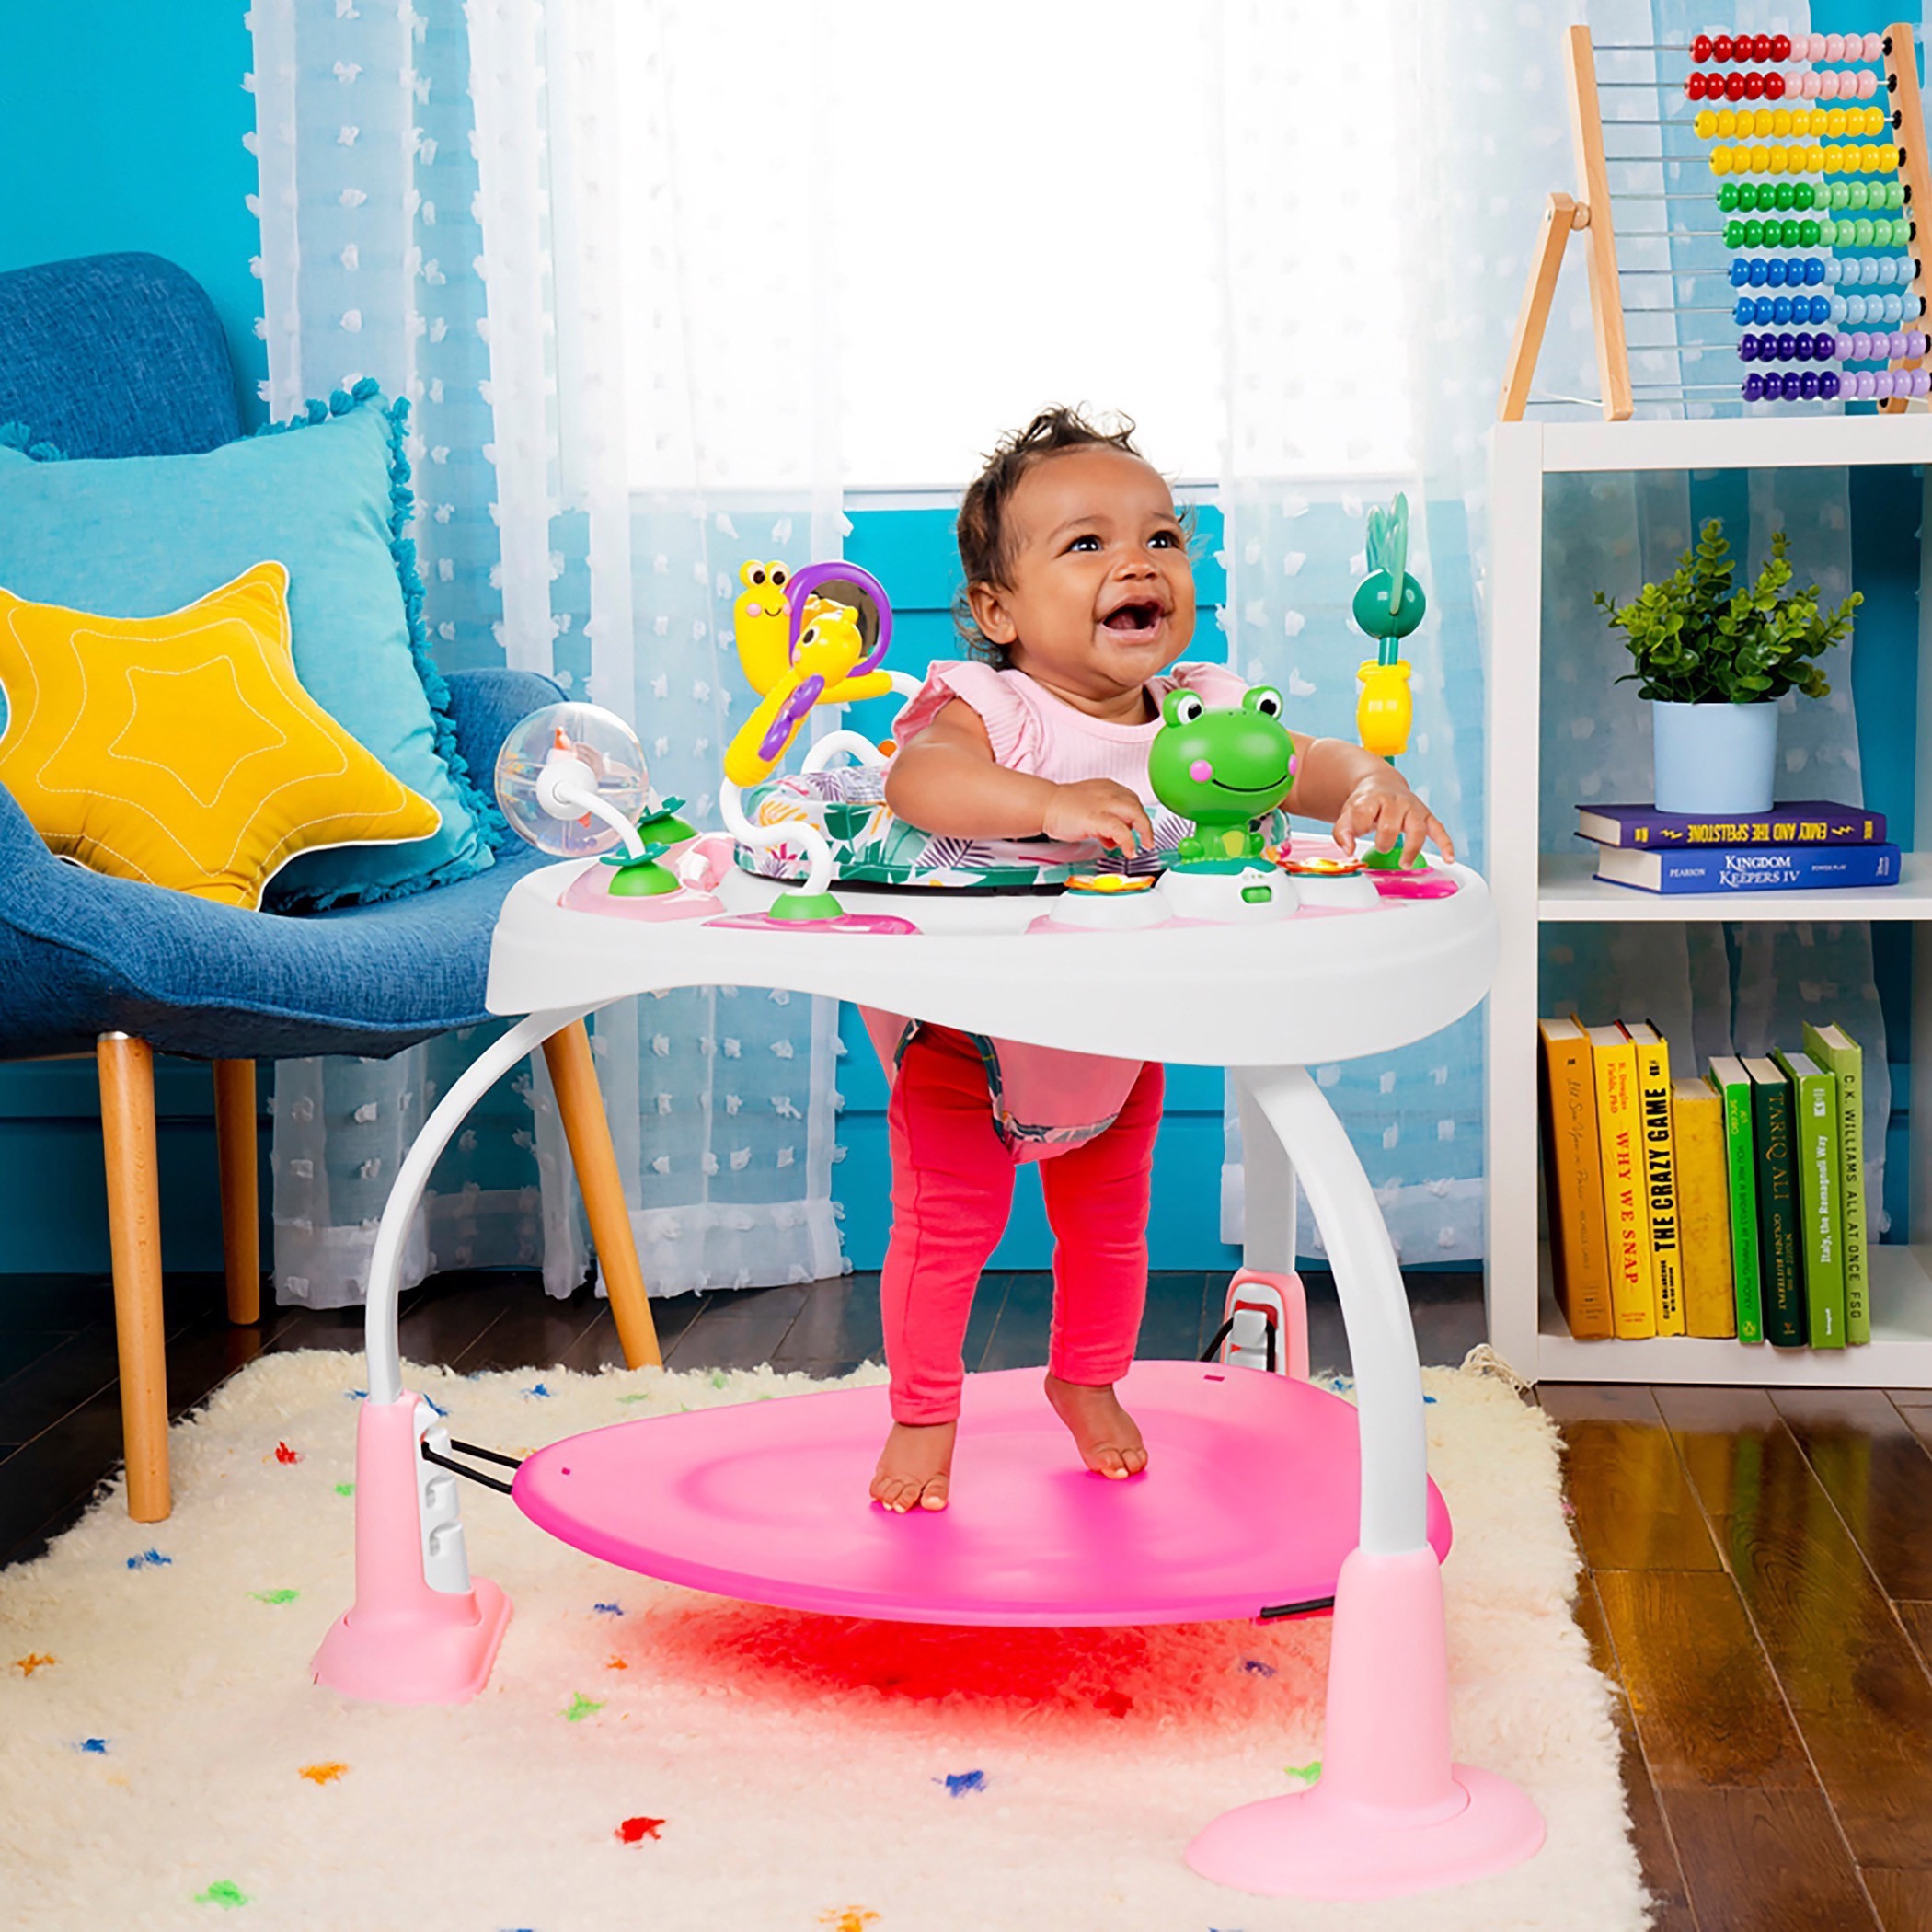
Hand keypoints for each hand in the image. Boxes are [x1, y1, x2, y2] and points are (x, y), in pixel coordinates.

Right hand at [1040, 779, 1154, 853]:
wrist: (1044, 805)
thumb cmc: (1061, 808)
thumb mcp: (1089, 811)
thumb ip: (1105, 822)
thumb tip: (1114, 839)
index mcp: (1108, 788)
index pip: (1132, 800)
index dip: (1137, 816)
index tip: (1138, 829)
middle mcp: (1109, 793)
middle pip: (1137, 806)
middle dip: (1144, 825)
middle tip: (1146, 840)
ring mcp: (1104, 804)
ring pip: (1135, 813)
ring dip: (1144, 831)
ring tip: (1143, 846)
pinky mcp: (1097, 818)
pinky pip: (1120, 830)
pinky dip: (1128, 841)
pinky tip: (1128, 851)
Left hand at [1333, 773, 1454, 865]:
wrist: (1380, 785)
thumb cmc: (1365, 804)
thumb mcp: (1348, 814)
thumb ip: (1342, 832)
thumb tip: (1348, 850)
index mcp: (1373, 799)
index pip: (1364, 814)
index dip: (1357, 828)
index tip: (1356, 837)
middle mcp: (1395, 802)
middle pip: (1390, 825)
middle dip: (1383, 841)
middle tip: (1380, 847)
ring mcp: (1413, 808)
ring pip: (1417, 829)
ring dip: (1411, 849)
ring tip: (1404, 863)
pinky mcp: (1426, 817)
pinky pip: (1439, 830)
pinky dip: (1445, 844)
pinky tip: (1448, 858)